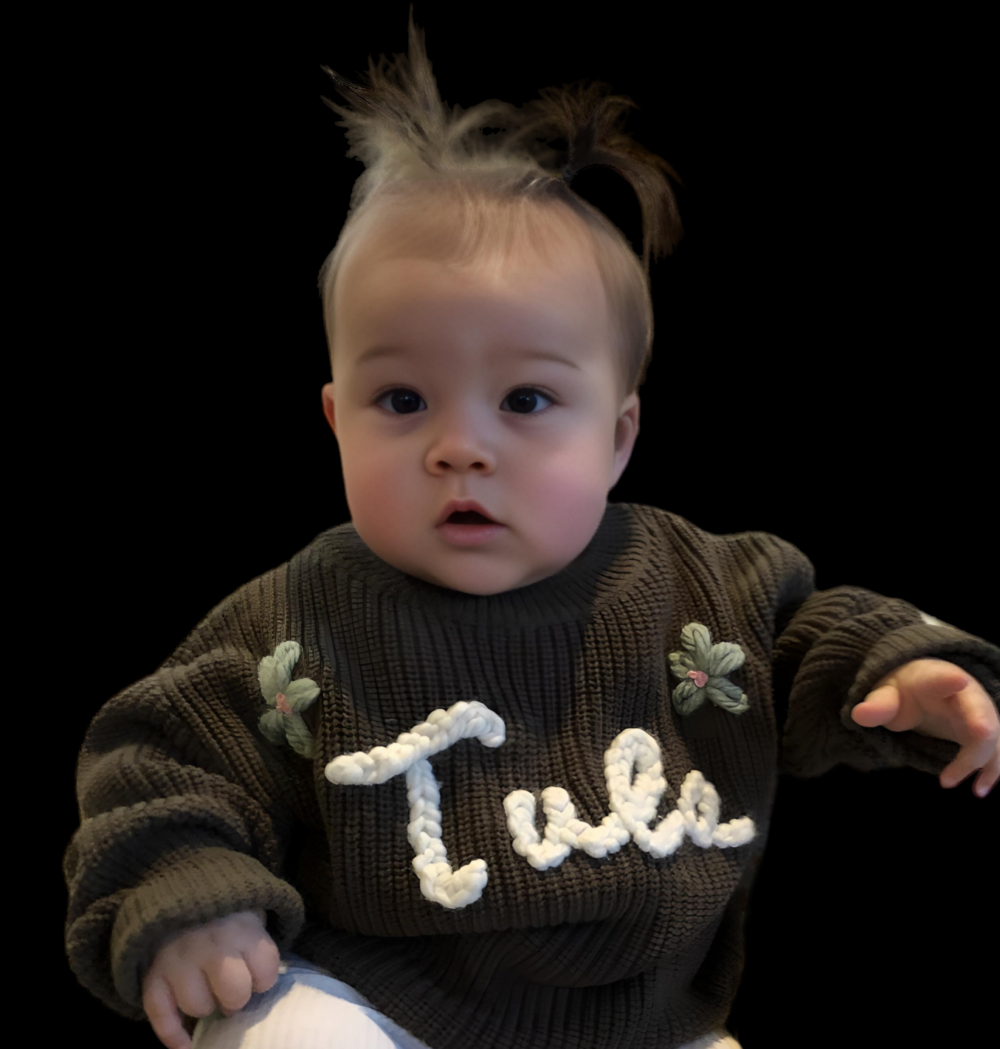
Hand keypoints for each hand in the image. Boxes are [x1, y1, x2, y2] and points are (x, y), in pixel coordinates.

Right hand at [142, 909, 277, 1048]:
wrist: (181, 895)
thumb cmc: (224, 915)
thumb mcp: (249, 919)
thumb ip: (256, 947)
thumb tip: (263, 987)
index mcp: (242, 928)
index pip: (266, 970)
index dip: (263, 979)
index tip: (256, 974)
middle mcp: (210, 943)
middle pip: (233, 993)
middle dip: (236, 997)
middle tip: (230, 990)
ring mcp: (178, 958)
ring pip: (197, 1006)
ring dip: (205, 1006)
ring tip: (206, 992)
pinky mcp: (152, 974)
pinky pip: (160, 1013)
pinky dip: (172, 1034)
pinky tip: (185, 1044)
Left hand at [851, 657, 998, 796]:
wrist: (923, 690)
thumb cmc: (904, 690)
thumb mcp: (886, 693)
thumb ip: (877, 704)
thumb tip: (859, 714)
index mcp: (935, 679)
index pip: (941, 678)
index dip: (949, 680)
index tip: (957, 680)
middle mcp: (965, 696)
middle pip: (979, 710)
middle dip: (981, 723)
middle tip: (979, 734)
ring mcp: (979, 715)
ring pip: (991, 737)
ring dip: (986, 760)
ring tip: (974, 789)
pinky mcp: (983, 735)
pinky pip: (993, 753)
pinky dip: (990, 771)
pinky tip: (978, 789)